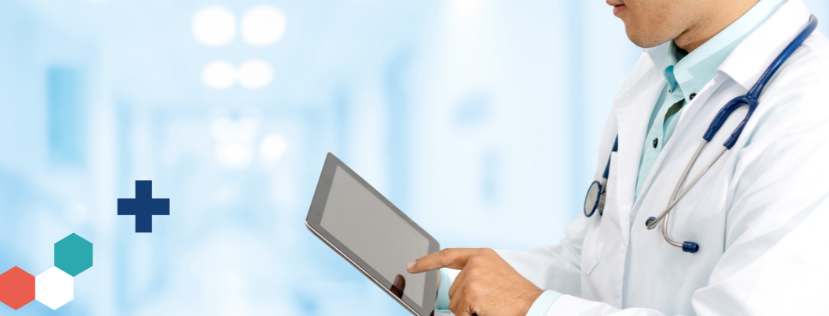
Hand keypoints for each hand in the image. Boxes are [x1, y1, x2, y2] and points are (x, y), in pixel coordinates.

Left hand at [408, 248, 542, 315]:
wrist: (534, 307)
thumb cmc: (518, 297)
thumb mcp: (495, 277)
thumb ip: (474, 275)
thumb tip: (452, 289)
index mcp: (482, 255)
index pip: (448, 255)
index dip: (428, 262)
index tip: (412, 266)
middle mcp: (476, 261)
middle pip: (453, 289)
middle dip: (465, 302)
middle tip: (490, 302)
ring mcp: (473, 275)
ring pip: (455, 303)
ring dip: (469, 311)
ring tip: (491, 306)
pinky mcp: (472, 291)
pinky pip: (460, 312)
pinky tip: (488, 311)